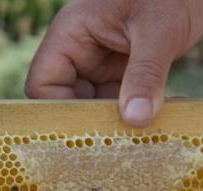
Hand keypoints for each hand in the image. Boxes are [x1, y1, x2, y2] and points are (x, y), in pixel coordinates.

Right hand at [26, 0, 202, 126]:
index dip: (56, 112)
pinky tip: (157, 124)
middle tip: (116, 146)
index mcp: (72, 35)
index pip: (43, 84)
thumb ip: (146, 74)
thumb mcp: (159, 31)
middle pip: (67, 102)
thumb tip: (136, 120)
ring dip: (116, 125)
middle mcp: (81, 52)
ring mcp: (102, 64)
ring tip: (140, 139)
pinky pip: (121, 103)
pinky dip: (135, 116)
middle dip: (90, 124)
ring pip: (96, 108)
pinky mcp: (125, 73)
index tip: (85, 134)